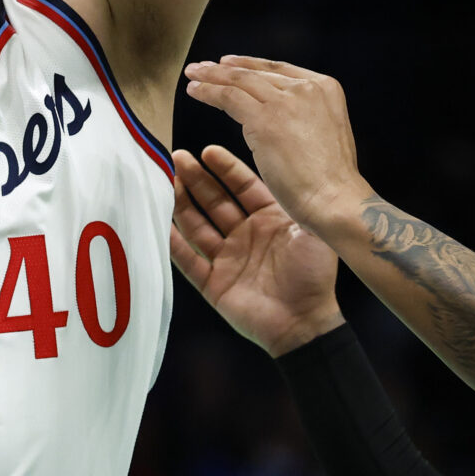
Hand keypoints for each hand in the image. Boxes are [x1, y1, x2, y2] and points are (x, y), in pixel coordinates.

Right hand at [170, 146, 343, 355]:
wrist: (304, 324)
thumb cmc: (315, 276)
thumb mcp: (312, 232)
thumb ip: (294, 203)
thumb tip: (284, 170)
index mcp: (270, 219)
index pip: (243, 186)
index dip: (225, 169)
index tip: (207, 151)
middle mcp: (246, 234)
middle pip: (215, 202)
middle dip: (196, 179)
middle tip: (177, 158)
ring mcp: (228, 258)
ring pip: (197, 226)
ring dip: (181, 205)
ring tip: (164, 182)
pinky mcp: (213, 283)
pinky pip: (188, 260)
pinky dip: (173, 244)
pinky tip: (159, 224)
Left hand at [182, 56, 374, 231]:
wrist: (335, 199)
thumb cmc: (330, 179)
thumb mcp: (324, 132)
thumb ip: (304, 115)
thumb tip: (280, 115)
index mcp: (325, 88)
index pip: (279, 70)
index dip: (250, 65)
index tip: (229, 63)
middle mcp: (307, 88)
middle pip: (256, 73)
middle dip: (225, 68)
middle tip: (202, 67)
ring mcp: (286, 101)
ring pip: (239, 81)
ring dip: (211, 76)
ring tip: (193, 75)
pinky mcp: (265, 118)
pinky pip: (228, 97)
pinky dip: (208, 92)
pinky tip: (195, 91)